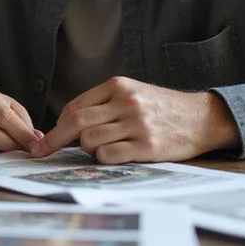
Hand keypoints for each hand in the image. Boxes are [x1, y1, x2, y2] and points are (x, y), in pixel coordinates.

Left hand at [30, 76, 238, 162]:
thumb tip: (67, 123)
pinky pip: (109, 156)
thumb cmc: (162, 107)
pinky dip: (104, 159)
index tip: (43, 141)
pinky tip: (115, 154)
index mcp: (119, 86)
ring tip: (103, 147)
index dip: (55, 126)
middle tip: (43, 152)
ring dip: (88, 149)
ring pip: (90, 141)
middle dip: (55, 140)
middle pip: (76, 123)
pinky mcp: (147, 147)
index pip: (75, 107)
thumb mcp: (133, 92)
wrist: (201, 118)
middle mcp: (126, 103)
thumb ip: (103, 103)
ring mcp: (137, 125)